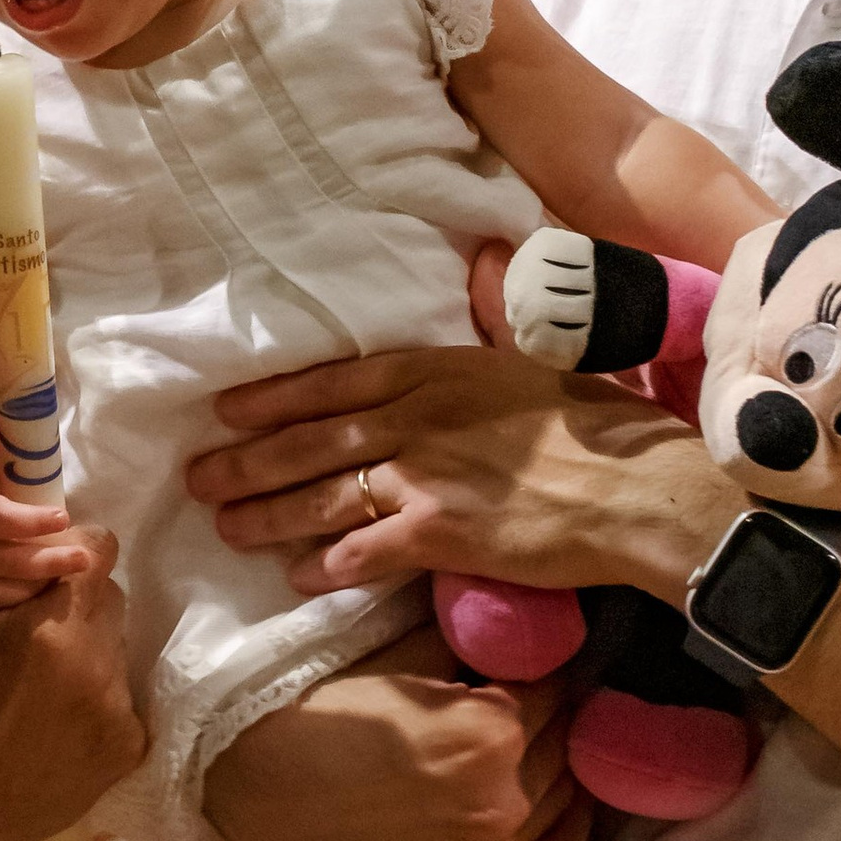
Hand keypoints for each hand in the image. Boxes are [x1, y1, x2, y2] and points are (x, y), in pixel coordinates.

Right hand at [0, 412, 75, 615]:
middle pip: (1, 560)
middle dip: (44, 561)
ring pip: (3, 591)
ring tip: (77, 573)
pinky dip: (31, 606)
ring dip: (42, 584)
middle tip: (85, 557)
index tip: (63, 518)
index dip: (25, 521)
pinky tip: (58, 595)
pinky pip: (4, 610)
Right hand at [0, 502, 142, 840]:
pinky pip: (123, 693)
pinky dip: (96, 695)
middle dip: (74, 599)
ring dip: (87, 646)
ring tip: (40, 678)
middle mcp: (99, 665)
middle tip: (29, 628)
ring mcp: (120, 710)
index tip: (35, 574)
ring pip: (117, 642)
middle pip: (108, 595)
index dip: (66, 552)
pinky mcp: (131, 746)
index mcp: (52, 629)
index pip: (98, 548)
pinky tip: (57, 718)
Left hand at [184, 338, 735, 604]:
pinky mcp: (440, 533)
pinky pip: (365, 551)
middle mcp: (418, 417)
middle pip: (313, 440)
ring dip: (269, 513)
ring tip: (228, 527)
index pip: (335, 380)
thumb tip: (478, 261)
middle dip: (249, 459)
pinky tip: (299, 578)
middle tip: (199, 477)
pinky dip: (328, 565)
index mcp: (439, 370)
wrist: (641, 489)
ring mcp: (424, 475)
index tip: (227, 409)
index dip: (275, 397)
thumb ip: (493, 321)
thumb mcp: (538, 356)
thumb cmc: (601, 425)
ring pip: (324, 494)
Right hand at [203, 621, 594, 840]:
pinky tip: (557, 802)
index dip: (540, 662)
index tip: (532, 653)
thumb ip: (467, 631)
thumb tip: (515, 605)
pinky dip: (562, 830)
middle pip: (558, 741)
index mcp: (490, 731)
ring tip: (532, 742)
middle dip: (545, 712)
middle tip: (528, 696)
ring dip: (551, 765)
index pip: (552, 684)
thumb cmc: (323, 705)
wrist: (254, 783)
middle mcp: (500, 801)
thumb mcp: (398, 649)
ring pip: (558, 796)